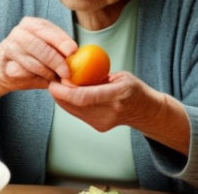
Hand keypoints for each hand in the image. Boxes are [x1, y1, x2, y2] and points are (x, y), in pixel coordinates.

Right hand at [0, 17, 76, 91]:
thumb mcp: (48, 50)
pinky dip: (35, 77)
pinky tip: (40, 79)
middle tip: (67, 73)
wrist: (4, 68)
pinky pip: (22, 71)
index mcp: (35, 24)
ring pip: (32, 61)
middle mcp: (21, 31)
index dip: (63, 42)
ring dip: (47, 72)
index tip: (73, 52)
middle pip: (41, 46)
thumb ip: (61, 52)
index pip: (50, 31)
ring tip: (55, 78)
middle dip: (56, 61)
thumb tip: (79, 60)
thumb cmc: (33, 59)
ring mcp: (11, 44)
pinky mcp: (3, 61)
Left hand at [49, 71, 189, 154]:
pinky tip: (65, 94)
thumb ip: (97, 76)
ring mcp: (104, 122)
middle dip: (58, 93)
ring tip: (56, 85)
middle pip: (75, 105)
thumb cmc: (133, 88)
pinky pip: (77, 114)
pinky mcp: (99, 127)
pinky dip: (68, 103)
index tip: (54, 81)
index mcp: (117, 95)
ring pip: (73, 111)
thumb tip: (72, 71)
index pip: (84, 97)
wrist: (146, 111)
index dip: (64, 91)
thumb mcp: (119, 76)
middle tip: (51, 79)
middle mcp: (110, 111)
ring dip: (61, 98)